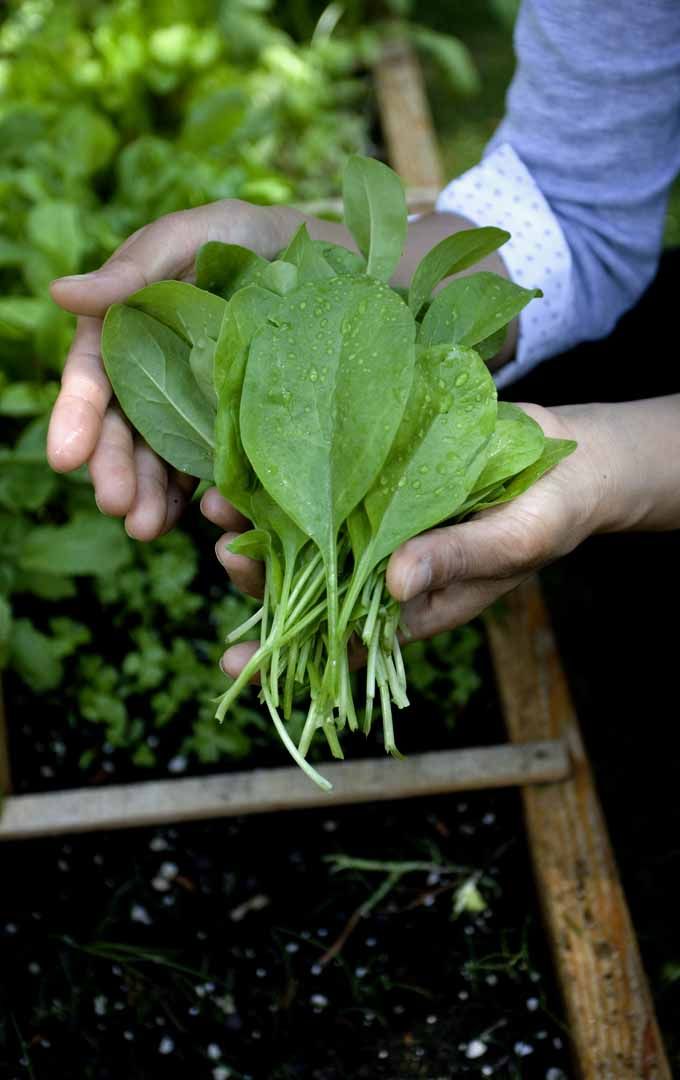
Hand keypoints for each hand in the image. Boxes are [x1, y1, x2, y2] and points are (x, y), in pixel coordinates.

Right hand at [47, 200, 303, 538]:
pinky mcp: (232, 430)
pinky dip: (205, 496)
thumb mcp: (190, 237)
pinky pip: (213, 469)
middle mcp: (153, 378)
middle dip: (115, 470)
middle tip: (116, 504)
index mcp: (127, 335)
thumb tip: (60, 293)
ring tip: (146, 527)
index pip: (94, 381)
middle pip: (124, 433)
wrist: (316, 261)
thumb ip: (133, 268)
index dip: (78, 418)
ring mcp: (192, 409)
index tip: (65, 456)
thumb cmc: (240, 238)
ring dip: (149, 496)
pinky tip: (203, 519)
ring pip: (161, 460)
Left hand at [202, 402, 612, 676]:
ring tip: (219, 503)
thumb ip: (456, 560)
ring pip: (306, 531)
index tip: (234, 662)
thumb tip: (393, 582)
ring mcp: (376, 521)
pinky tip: (254, 458)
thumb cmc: (549, 516)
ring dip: (261, 521)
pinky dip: (291, 476)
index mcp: (410, 604)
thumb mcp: (511, 542)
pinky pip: (327, 482)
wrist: (567, 460)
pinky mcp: (377, 476)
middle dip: (258, 573)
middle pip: (308, 583)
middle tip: (222, 551)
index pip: (340, 641)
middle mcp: (382, 567)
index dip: (286, 655)